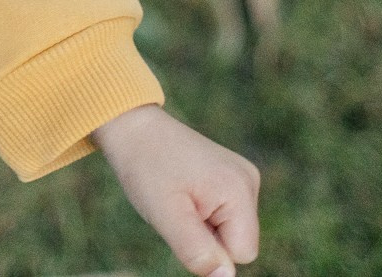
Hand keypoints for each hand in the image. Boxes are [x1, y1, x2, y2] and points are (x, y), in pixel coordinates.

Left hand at [93, 104, 260, 276]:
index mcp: (239, 190)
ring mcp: (242, 176)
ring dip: (203, 225)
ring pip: (230, 230)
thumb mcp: (165, 215)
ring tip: (177, 196)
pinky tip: (183, 190)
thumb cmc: (146, 167)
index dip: (209, 249)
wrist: (133, 127)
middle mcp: (249, 181)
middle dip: (206, 236)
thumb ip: (197, 250)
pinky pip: (223, 214)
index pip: (242, 253)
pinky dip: (202, 212)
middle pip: (238, 242)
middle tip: (176, 207)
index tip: (182, 220)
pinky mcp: (231, 176)